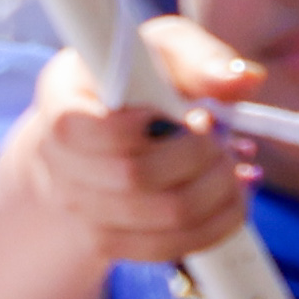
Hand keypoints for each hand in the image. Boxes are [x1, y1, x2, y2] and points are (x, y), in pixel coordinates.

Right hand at [1, 17, 260, 273]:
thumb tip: (243, 80)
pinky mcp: (103, 242)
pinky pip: (170, 247)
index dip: (154, 126)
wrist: (93, 138)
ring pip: (166, 216)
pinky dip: (217, 223)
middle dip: (201, 156)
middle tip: (220, 135)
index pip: (100, 129)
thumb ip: (200, 59)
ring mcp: (76, 207)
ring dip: (219, 188)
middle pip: (137, 177)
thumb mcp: (161, 52)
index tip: (187, 112)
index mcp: (63, 102)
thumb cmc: (132, 83)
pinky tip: (232, 196)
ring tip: (230, 162)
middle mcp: (55, 160)